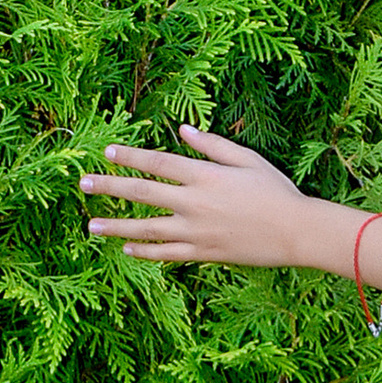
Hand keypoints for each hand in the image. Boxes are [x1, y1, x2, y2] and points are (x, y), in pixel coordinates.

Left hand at [78, 126, 326, 267]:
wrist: (298, 232)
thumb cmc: (276, 191)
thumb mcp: (247, 159)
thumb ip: (212, 144)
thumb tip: (182, 129)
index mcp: (205, 175)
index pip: (157, 162)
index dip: (130, 156)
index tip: (106, 151)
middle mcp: (194, 202)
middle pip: (143, 192)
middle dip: (110, 186)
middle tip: (84, 183)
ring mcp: (196, 231)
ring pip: (146, 228)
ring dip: (116, 225)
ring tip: (91, 224)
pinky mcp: (204, 253)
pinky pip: (167, 254)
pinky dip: (145, 251)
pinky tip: (127, 248)